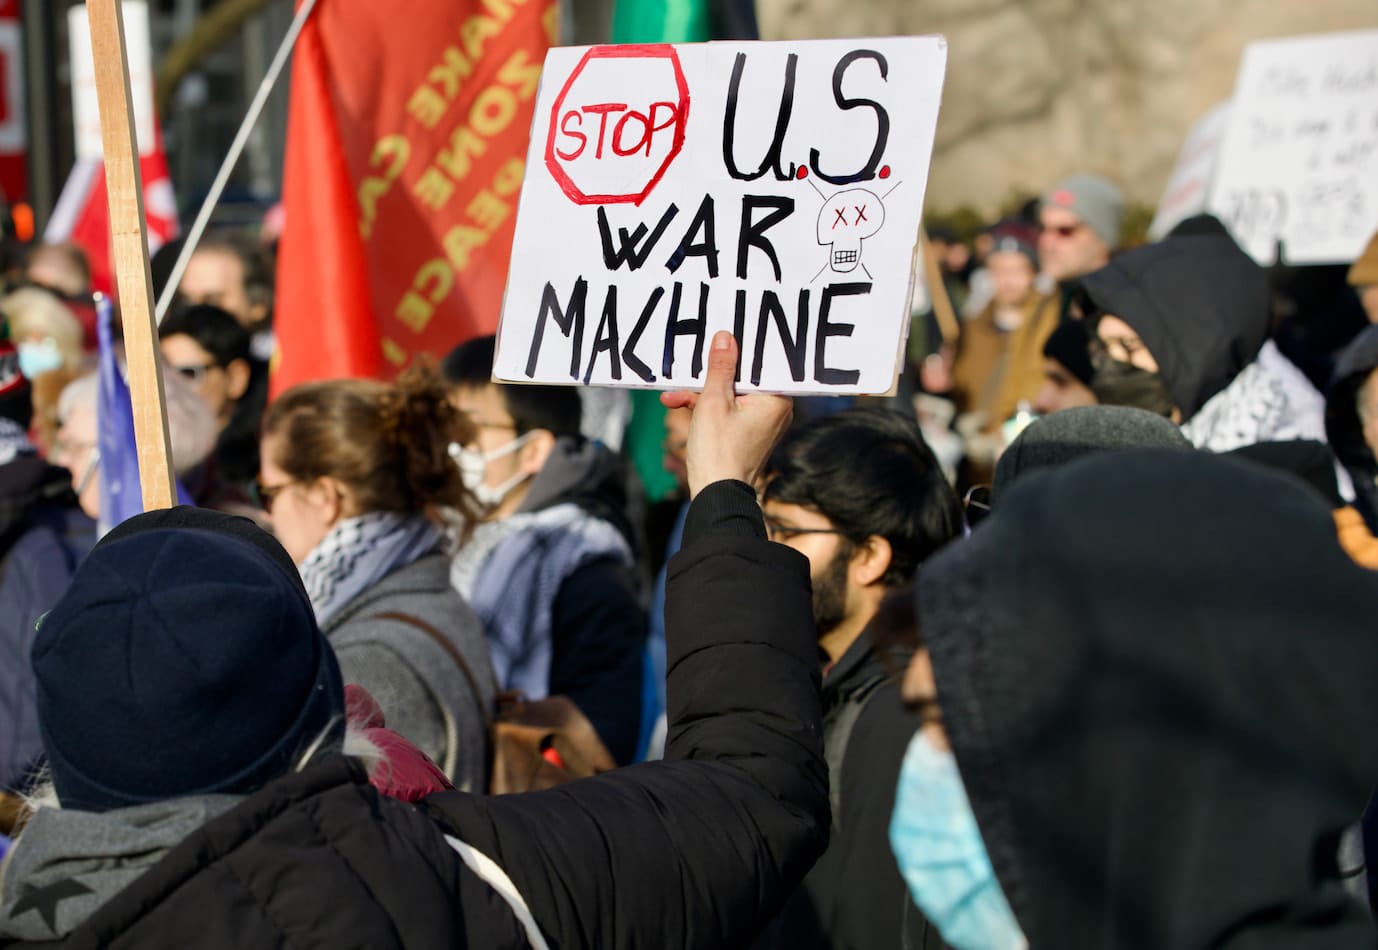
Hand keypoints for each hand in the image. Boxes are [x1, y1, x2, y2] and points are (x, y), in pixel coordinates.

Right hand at [661, 332, 791, 497]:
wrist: (717, 494)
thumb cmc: (718, 451)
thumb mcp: (713, 402)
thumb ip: (720, 367)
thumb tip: (726, 337)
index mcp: (776, 399)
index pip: (761, 361)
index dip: (739, 348)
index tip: (722, 337)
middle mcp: (776, 409)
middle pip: (743, 377)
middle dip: (711, 375)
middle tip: (691, 366)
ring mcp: (763, 422)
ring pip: (732, 393)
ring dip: (702, 393)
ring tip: (673, 395)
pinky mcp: (750, 432)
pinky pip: (730, 409)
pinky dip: (708, 408)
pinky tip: (680, 404)